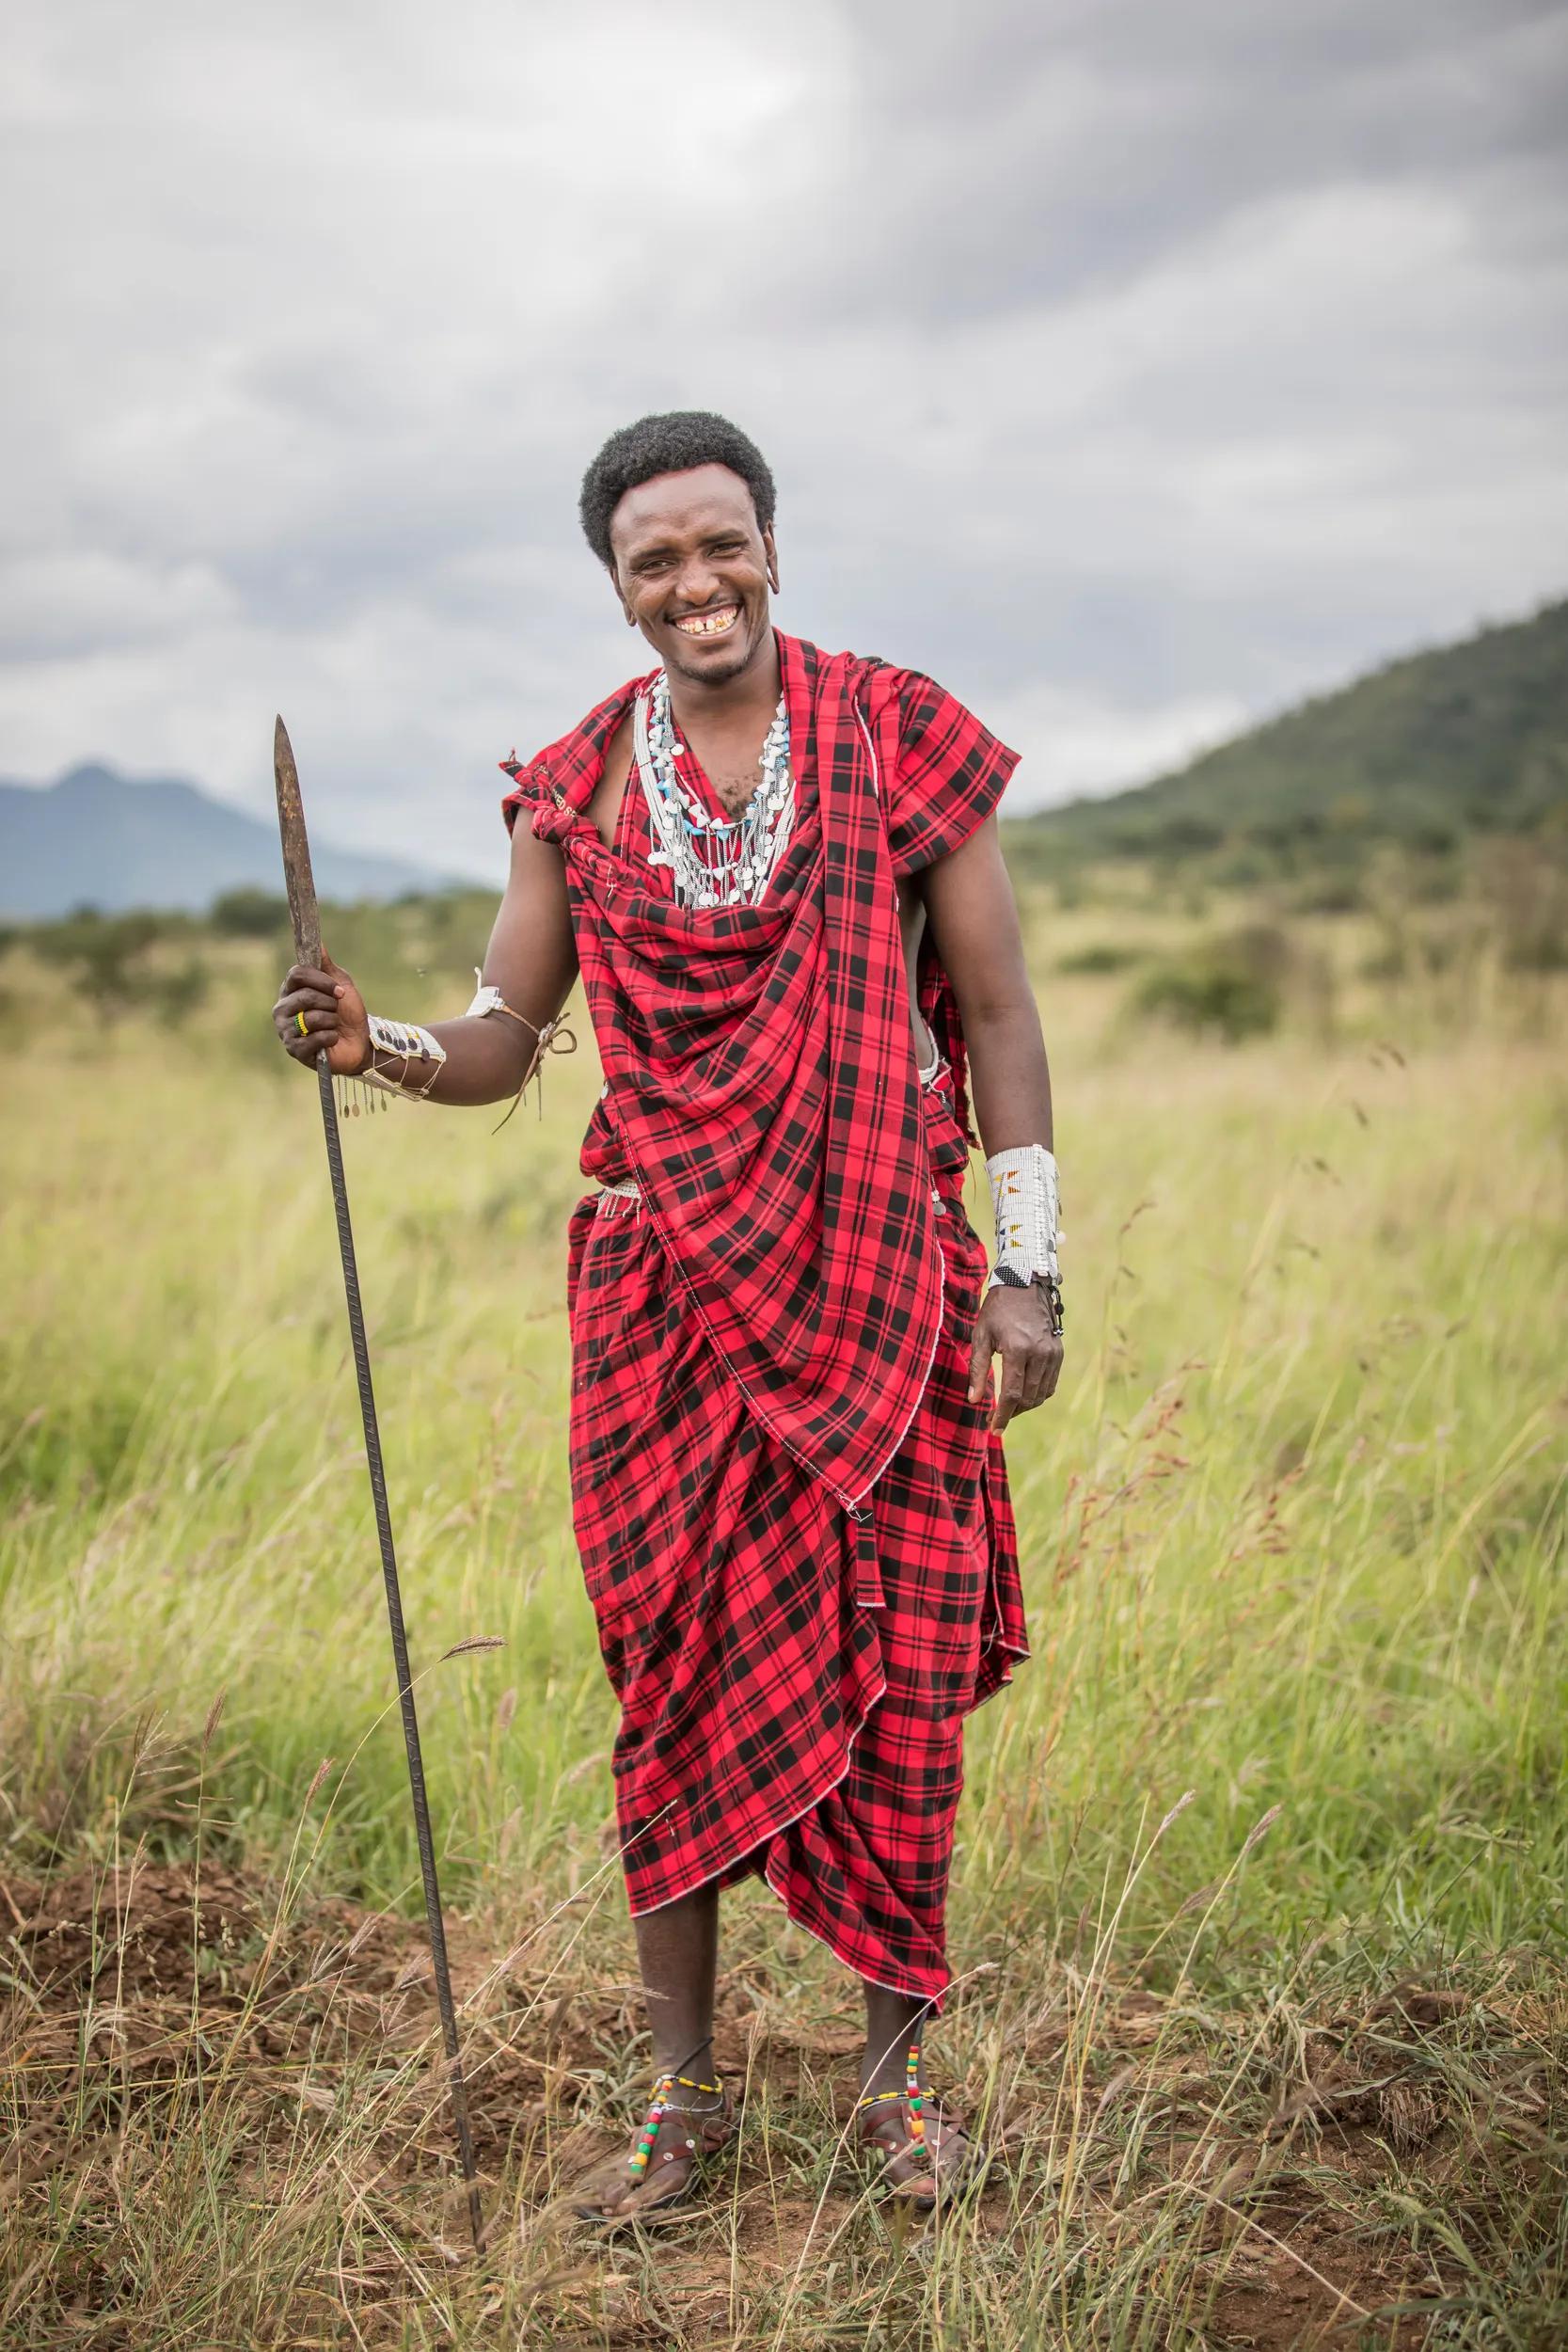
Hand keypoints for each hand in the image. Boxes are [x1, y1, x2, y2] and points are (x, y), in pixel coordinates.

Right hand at [272, 952, 369, 1074]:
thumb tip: (318, 943)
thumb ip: (327, 966)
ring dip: (331, 1021)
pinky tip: (331, 1040)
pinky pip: (315, 1038)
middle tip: (336, 1011)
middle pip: (305, 996)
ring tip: (333, 1026)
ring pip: (311, 1018)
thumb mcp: (341, 984)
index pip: (296, 974)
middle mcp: (282, 1009)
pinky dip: (330, 1037)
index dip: (320, 981)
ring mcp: (286, 1030)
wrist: (360, 1042)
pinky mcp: (295, 1050)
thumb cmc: (348, 1013)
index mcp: (291, 990)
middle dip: (330, 1003)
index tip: (339, 990)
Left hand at [967, 1282, 1062, 1432]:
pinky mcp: (1058, 1352)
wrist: (1024, 1283)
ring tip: (1007, 1408)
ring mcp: (1052, 1353)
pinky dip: (1037, 1394)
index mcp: (1017, 1349)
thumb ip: (978, 1370)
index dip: (1002, 1415)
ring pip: (1041, 1394)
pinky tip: (1022, 1394)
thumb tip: (974, 1401)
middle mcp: (1039, 1353)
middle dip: (1011, 1413)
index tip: (993, 1429)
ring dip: (1024, 1406)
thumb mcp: (981, 1335)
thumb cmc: (997, 1308)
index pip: (1011, 1394)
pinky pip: (1050, 1383)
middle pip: (1028, 1398)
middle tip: (994, 1418)